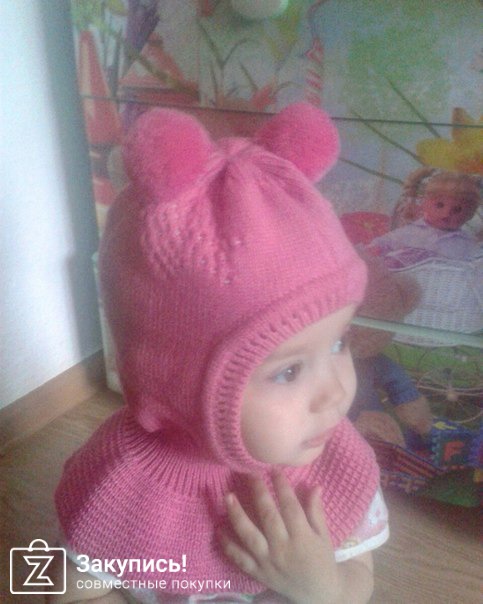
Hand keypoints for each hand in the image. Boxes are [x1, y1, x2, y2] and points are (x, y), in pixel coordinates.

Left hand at [219, 471, 341, 603]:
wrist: (318, 594)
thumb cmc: (321, 560)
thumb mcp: (324, 535)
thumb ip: (316, 510)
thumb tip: (314, 485)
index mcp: (303, 537)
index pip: (290, 507)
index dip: (282, 486)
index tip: (274, 468)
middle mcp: (284, 549)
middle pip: (268, 517)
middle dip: (258, 493)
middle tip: (249, 473)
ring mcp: (268, 562)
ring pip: (250, 536)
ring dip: (237, 515)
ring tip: (228, 496)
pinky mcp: (258, 573)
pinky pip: (240, 559)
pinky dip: (228, 545)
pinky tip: (219, 528)